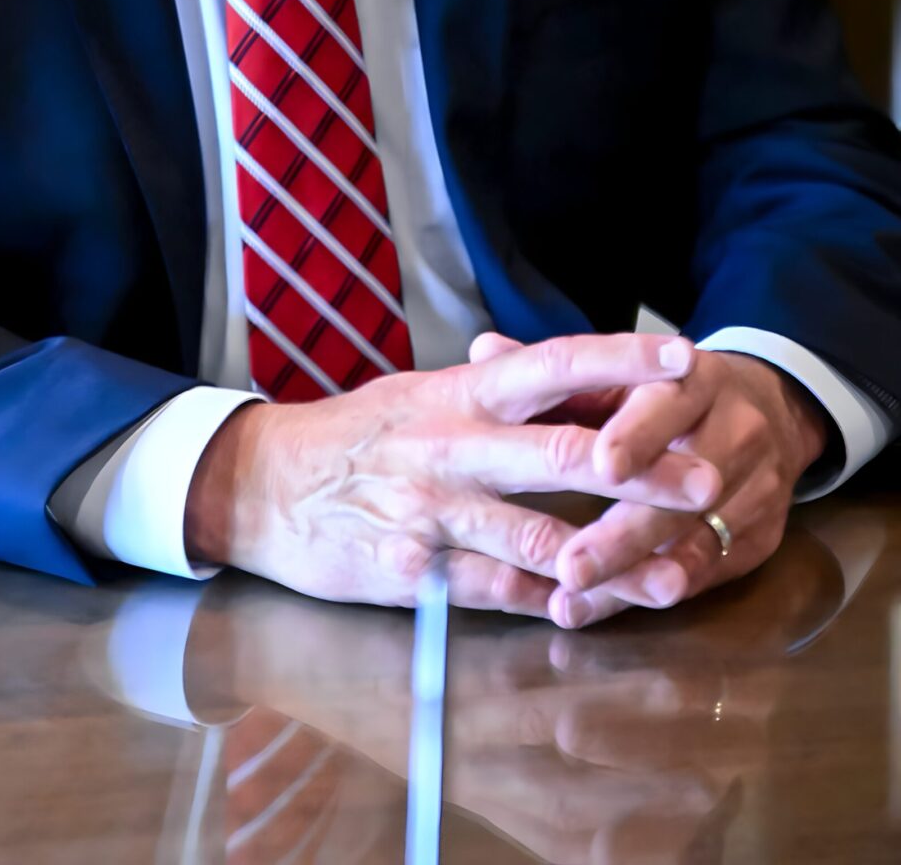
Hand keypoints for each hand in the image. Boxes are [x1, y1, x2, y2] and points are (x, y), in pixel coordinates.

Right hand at [182, 334, 721, 610]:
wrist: (263, 484)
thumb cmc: (357, 435)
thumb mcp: (426, 394)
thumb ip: (499, 390)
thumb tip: (580, 380)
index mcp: (460, 390)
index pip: (552, 364)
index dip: (619, 361)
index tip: (682, 361)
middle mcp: (452, 444)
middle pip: (560, 453)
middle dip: (641, 470)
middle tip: (707, 479)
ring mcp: (433, 510)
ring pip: (541, 536)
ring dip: (612, 557)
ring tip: (673, 570)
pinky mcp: (413, 571)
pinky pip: (498, 591)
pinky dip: (550, 601)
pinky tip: (592, 608)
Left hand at [546, 349, 829, 626]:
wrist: (769, 411)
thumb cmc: (666, 392)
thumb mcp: (623, 369)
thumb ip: (556, 373)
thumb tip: (482, 347)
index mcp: (694, 379)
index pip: (669, 404)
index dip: (637, 435)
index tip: (602, 464)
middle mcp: (736, 429)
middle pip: (684, 486)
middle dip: (626, 530)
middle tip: (570, 564)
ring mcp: (757, 487)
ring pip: (696, 537)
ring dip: (634, 573)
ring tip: (575, 596)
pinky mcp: (762, 536)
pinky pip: (709, 571)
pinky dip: (654, 590)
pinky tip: (607, 607)